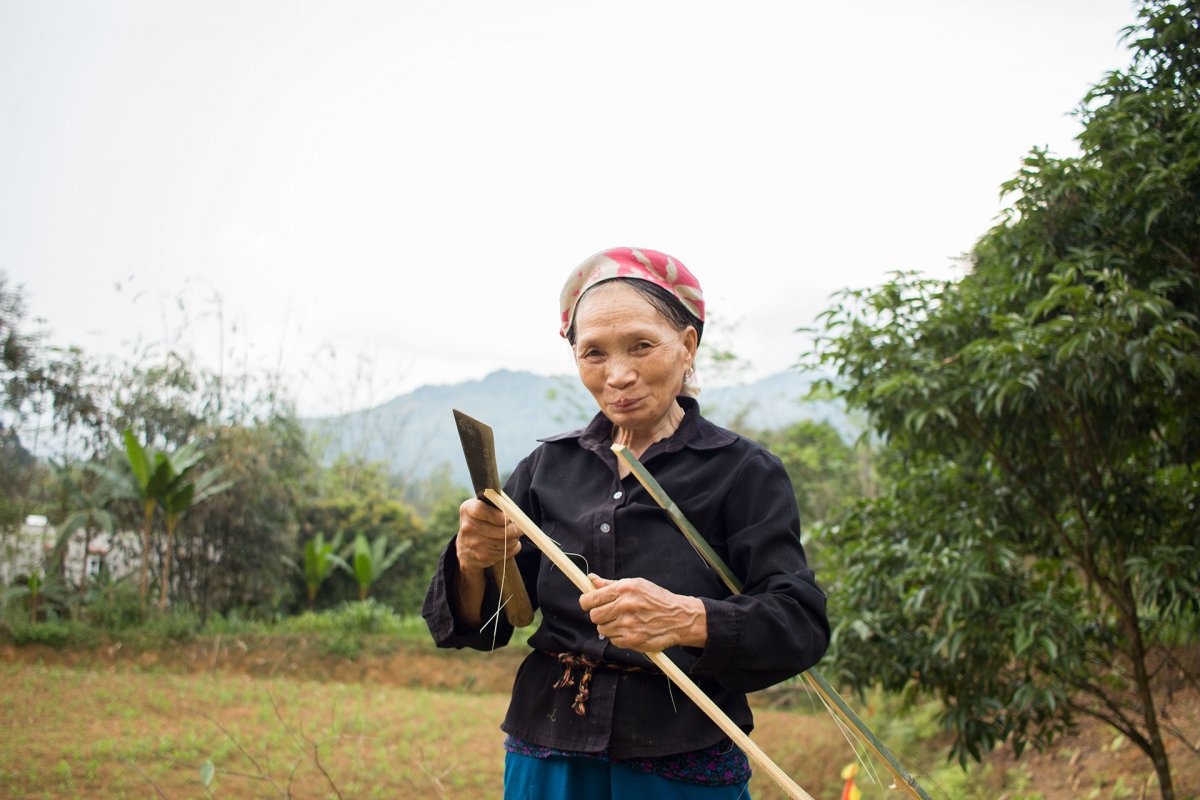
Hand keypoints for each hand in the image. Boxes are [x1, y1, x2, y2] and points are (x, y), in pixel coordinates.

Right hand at [455, 497, 521, 572]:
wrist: (466, 545)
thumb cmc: (482, 521)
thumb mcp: (484, 507)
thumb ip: (497, 505)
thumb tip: (513, 511)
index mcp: (468, 510)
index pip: (480, 511)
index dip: (497, 515)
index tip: (508, 518)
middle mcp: (468, 527)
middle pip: (497, 530)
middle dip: (513, 530)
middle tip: (520, 528)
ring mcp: (473, 544)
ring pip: (503, 543)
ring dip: (514, 540)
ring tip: (515, 536)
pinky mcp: (480, 557)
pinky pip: (502, 554)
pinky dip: (511, 550)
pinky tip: (512, 545)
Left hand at [580, 574, 706, 651]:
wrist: (679, 618)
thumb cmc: (656, 599)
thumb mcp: (636, 585)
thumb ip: (610, 584)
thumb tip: (591, 579)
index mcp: (624, 589)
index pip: (590, 599)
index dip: (586, 602)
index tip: (589, 603)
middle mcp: (625, 606)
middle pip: (593, 616)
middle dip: (599, 615)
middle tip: (610, 613)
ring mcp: (628, 624)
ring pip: (602, 629)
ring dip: (610, 627)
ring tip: (625, 621)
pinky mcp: (632, 640)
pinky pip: (613, 640)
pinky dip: (619, 637)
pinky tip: (631, 630)